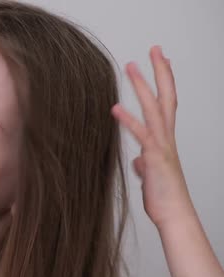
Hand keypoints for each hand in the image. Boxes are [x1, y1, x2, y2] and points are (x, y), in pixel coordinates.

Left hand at [111, 45, 195, 229]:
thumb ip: (146, 163)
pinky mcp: (154, 157)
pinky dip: (128, 120)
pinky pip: (142, 135)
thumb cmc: (163, 196)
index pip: (167, 103)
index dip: (164, 81)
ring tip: (132, 66)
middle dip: (160, 72)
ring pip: (155, 109)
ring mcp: (162, 146)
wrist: (173, 215)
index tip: (161, 61)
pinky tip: (115, 108)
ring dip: (143, 86)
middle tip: (154, 49)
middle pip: (166, 97)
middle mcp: (167, 138)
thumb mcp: (151, 175)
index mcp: (165, 139)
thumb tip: (140, 160)